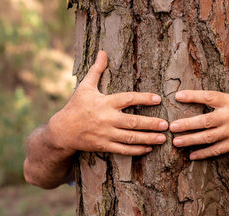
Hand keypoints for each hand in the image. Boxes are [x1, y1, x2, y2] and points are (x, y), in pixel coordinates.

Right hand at [48, 51, 168, 155]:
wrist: (62, 131)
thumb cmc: (75, 106)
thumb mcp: (85, 87)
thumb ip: (97, 70)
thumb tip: (103, 52)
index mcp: (104, 103)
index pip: (128, 99)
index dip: (144, 98)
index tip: (158, 99)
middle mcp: (106, 119)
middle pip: (133, 122)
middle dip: (151, 123)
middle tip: (166, 125)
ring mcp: (105, 134)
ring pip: (130, 138)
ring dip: (148, 138)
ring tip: (162, 138)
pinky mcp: (103, 146)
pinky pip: (122, 150)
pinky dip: (136, 150)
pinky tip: (148, 149)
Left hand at [170, 49, 228, 159]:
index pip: (209, 97)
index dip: (193, 96)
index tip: (178, 96)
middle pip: (206, 121)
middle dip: (187, 124)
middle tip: (171, 126)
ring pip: (209, 137)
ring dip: (191, 140)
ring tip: (175, 142)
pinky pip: (218, 150)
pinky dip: (204, 154)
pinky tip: (191, 155)